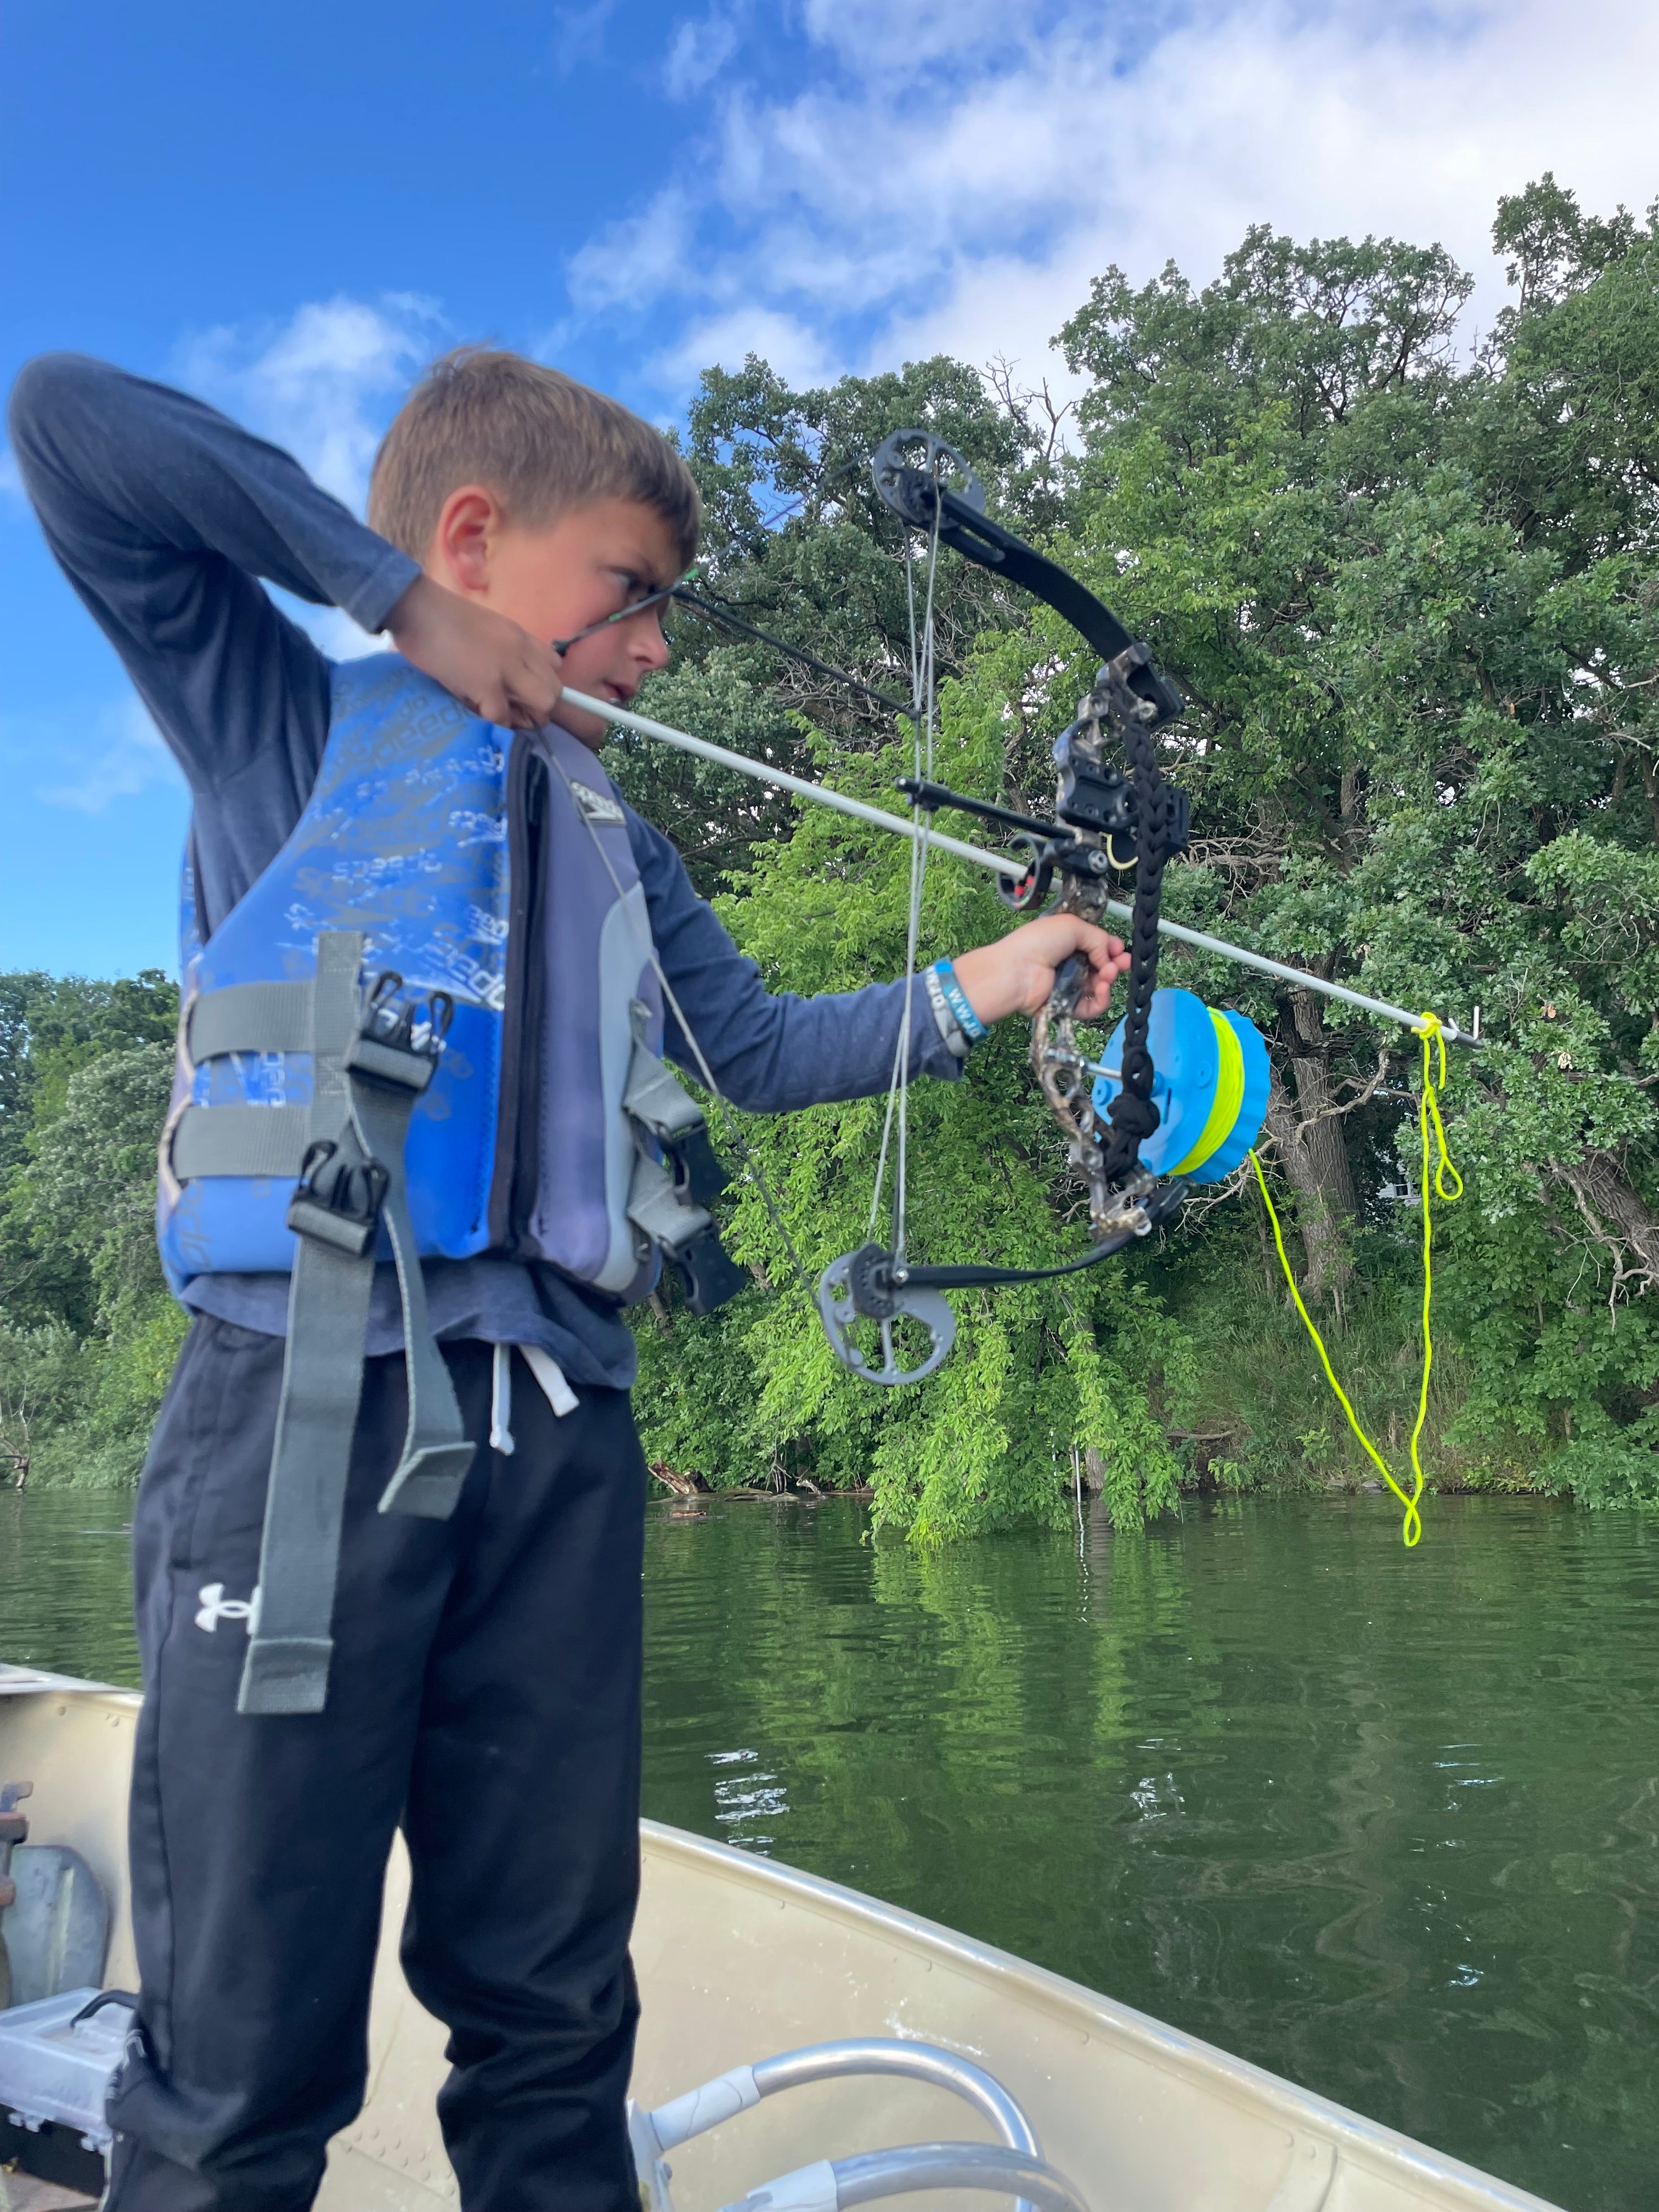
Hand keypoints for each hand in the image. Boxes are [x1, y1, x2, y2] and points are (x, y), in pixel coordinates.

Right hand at [386, 574, 563, 728]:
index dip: (541, 685)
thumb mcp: (483, 628)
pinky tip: (476, 713)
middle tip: (512, 711)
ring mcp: (506, 667)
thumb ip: (501, 651)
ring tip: (495, 714)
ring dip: (521, 718)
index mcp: (519, 635)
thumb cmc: (438, 618)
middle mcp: (520, 650)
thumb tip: (506, 685)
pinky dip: (492, 722)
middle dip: (537, 709)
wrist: (414, 606)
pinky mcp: (486, 684)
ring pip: (542, 705)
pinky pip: (503, 717)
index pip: (555, 666)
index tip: (523, 694)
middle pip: (555, 691)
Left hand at [950, 915, 1130, 1025]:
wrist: (1016, 970)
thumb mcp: (1072, 926)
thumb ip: (1098, 938)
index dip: (1112, 948)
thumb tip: (1110, 957)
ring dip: (1109, 980)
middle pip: (1101, 967)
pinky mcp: (1067, 1006)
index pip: (1097, 946)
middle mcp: (1069, 963)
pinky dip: (1101, 999)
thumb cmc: (1039, 943)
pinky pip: (1091, 1007)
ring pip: (1099, 987)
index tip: (1121, 950)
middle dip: (1116, 964)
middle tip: (1123, 963)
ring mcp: (1068, 985)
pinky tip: (1102, 989)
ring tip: (1108, 974)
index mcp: (1067, 941)